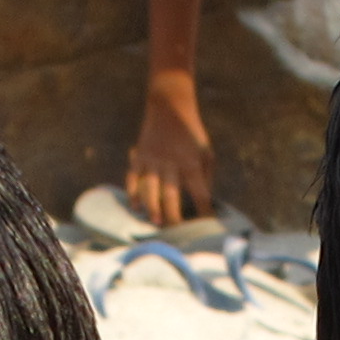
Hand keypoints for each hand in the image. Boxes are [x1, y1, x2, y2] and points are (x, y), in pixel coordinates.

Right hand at [127, 76, 213, 224]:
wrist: (169, 107)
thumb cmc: (192, 133)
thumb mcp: (206, 152)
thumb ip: (206, 176)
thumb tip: (205, 200)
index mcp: (191, 165)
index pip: (200, 194)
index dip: (204, 212)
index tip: (207, 226)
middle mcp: (171, 165)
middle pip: (171, 196)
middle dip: (174, 217)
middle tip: (175, 232)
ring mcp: (152, 161)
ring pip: (149, 189)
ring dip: (152, 207)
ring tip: (155, 222)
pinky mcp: (139, 157)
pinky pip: (132, 177)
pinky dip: (132, 192)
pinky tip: (135, 206)